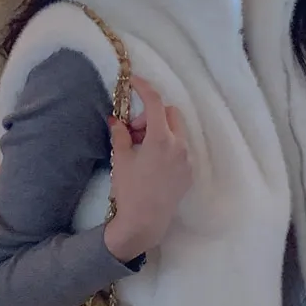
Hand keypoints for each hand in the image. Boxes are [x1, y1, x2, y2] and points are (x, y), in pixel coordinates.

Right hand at [102, 77, 192, 263]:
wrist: (144, 223)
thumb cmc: (129, 191)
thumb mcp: (121, 159)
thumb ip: (120, 134)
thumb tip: (116, 119)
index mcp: (161, 139)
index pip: (155, 103)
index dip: (143, 88)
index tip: (133, 82)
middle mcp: (180, 146)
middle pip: (170, 113)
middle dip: (152, 116)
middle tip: (134, 131)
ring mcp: (187, 160)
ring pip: (177, 131)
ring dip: (160, 130)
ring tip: (141, 148)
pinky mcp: (189, 173)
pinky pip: (181, 149)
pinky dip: (168, 146)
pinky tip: (152, 162)